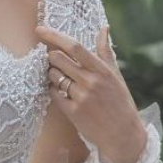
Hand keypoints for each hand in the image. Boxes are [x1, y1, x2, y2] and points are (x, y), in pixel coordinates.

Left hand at [35, 22, 148, 162]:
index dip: (54, 36)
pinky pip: (54, 94)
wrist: (122, 134)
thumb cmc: (120, 102)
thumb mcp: (116, 75)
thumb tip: (103, 28)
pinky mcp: (73, 112)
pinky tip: (59, 90)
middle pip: (58, 59)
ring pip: (54, 76)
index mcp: (102, 69)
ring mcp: (80, 97)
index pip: (74, 46)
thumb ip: (105, 52)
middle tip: (54, 60)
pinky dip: (53, 89)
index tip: (40, 29)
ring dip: (52, 74)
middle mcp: (90, 81)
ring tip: (60, 78)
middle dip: (52, 57)